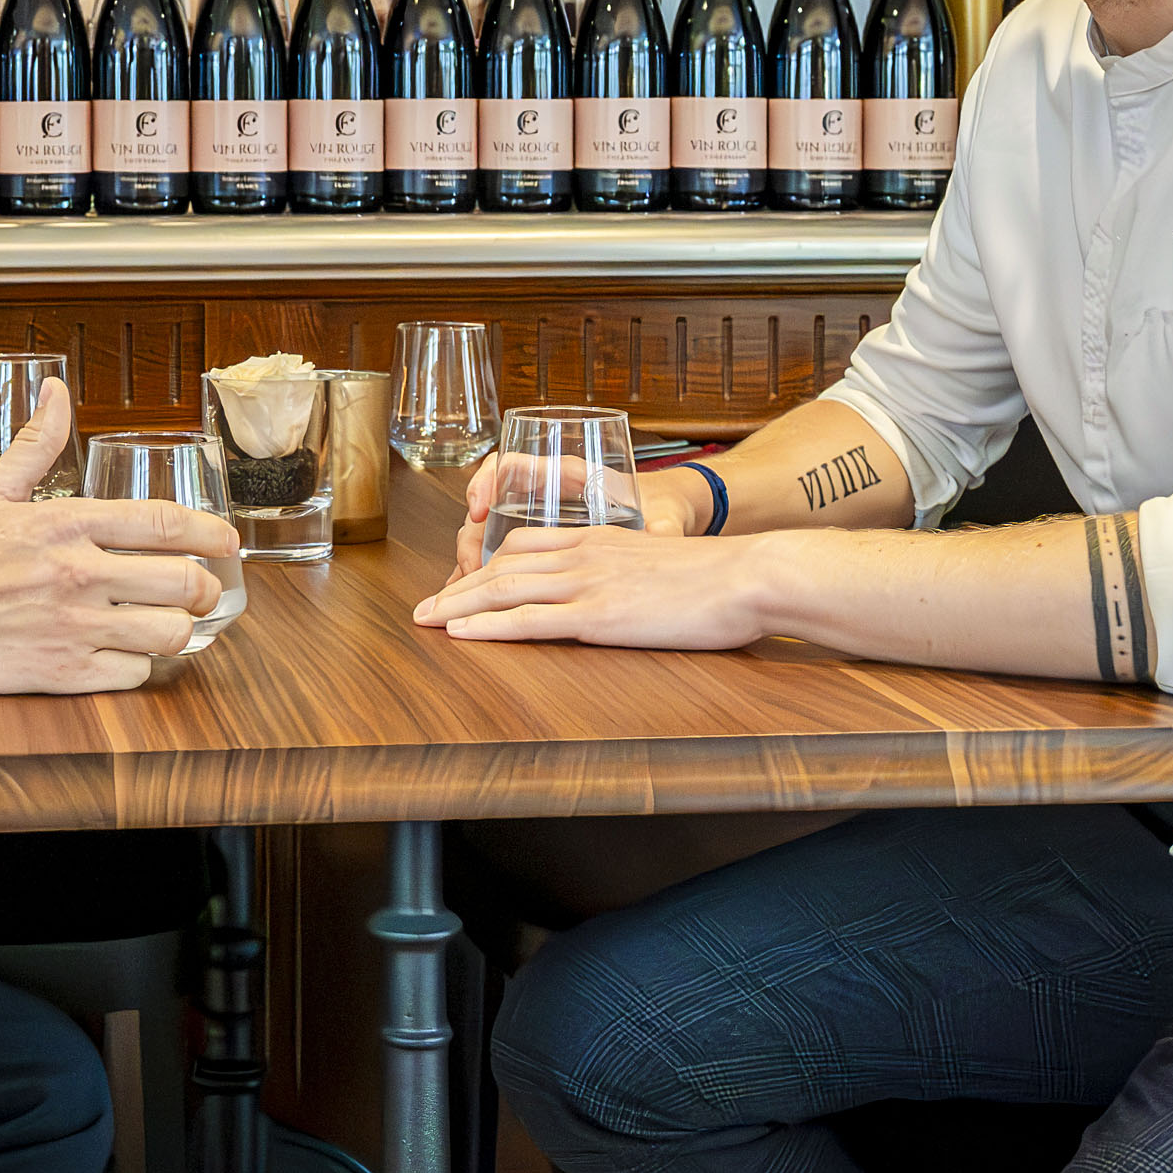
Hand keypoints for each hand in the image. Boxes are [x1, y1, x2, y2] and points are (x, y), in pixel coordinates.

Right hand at [0, 379, 238, 693]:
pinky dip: (138, 665)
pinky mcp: (62, 675)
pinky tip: (127, 652)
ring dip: (180, 629)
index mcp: (66, 523)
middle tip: (202, 589)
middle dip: (207, 587)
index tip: (227, 541)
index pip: (164, 523)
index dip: (211, 533)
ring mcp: (73, 628)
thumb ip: (35, 443)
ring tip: (172, 623)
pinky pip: (133, 674)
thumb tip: (57, 392)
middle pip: (183, 583)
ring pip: (169, 633)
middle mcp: (78, 575)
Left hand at [414, 525, 775, 651]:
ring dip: (457, 606)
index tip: (461, 582)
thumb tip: (625, 596)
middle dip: (457, 587)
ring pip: (504, 589)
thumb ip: (633, 575)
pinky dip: (488, 625)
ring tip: (425, 621)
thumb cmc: (720, 578)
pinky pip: (530, 619)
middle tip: (423, 608)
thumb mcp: (664, 566)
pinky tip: (460, 633)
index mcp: (599, 539)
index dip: (485, 564)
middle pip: (502, 565)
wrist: (749, 576)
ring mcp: (589, 582)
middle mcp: (584, 554)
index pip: (524, 544)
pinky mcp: (599, 614)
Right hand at [450, 454, 699, 580]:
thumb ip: (662, 526)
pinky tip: (473, 599)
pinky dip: (482, 574)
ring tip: (466, 588)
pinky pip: (497, 555)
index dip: (486, 482)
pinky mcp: (538, 545)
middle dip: (471, 537)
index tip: (481, 509)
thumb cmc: (660, 505)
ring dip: (471, 560)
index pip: (512, 465)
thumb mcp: (662, 514)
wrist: (667, 514)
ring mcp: (536, 518)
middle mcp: (545, 493)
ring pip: (486, 533)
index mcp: (570, 474)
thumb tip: (663, 533)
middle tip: (469, 567)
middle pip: (488, 506)